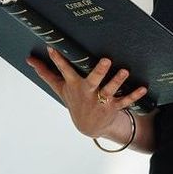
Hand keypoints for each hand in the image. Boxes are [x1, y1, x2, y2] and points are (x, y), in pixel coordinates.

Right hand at [26, 47, 148, 137]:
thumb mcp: (60, 88)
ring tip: (124, 71)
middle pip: (92, 81)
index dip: (58, 60)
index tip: (53, 47)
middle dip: (99, 71)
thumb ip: (46, 73)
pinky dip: (134, 95)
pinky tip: (143, 88)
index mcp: (74, 85)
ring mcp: (101, 100)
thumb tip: (29, 60)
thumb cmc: (74, 100)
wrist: (88, 126)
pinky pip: (125, 101)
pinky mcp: (113, 107)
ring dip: (117, 81)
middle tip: (106, 60)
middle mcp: (88, 93)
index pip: (64, 71)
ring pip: (110, 90)